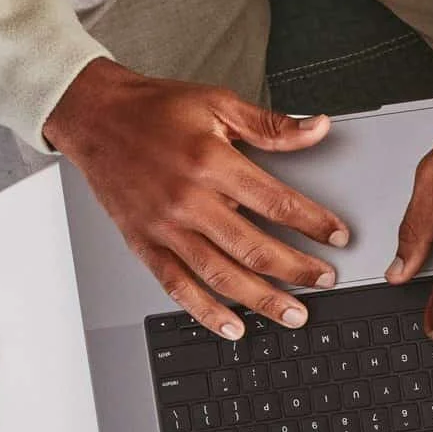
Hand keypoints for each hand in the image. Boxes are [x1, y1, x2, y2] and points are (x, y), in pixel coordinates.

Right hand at [44, 58, 348, 338]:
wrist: (93, 115)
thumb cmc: (154, 109)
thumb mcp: (217, 103)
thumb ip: (270, 125)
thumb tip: (317, 129)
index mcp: (211, 163)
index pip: (276, 202)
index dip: (314, 223)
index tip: (339, 237)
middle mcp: (188, 200)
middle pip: (254, 247)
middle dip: (297, 270)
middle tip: (326, 281)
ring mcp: (165, 227)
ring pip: (221, 274)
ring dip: (261, 300)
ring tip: (294, 315)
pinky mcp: (144, 243)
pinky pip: (177, 286)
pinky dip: (205, 311)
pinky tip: (232, 327)